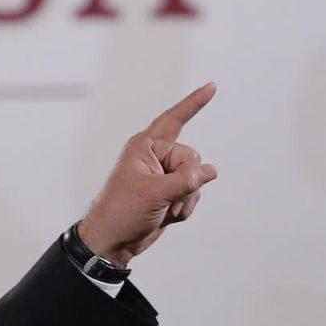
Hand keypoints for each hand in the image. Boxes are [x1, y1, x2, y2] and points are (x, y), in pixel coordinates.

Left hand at [79, 82, 218, 266]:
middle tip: (162, 195)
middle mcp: (156, 157)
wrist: (114, 240)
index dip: (193, 103)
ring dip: (185, 199)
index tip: (211, 86)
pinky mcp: (171, 193)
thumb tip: (210, 171)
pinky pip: (194, 196)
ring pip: (197, 179)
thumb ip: (187, 179)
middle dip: (186, 180)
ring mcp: (164, 176)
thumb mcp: (155, 193)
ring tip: (161, 208)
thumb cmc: (122, 211)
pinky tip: (166, 216)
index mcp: (144, 147)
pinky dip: (185, 209)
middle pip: (193, 157)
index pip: (174, 120)